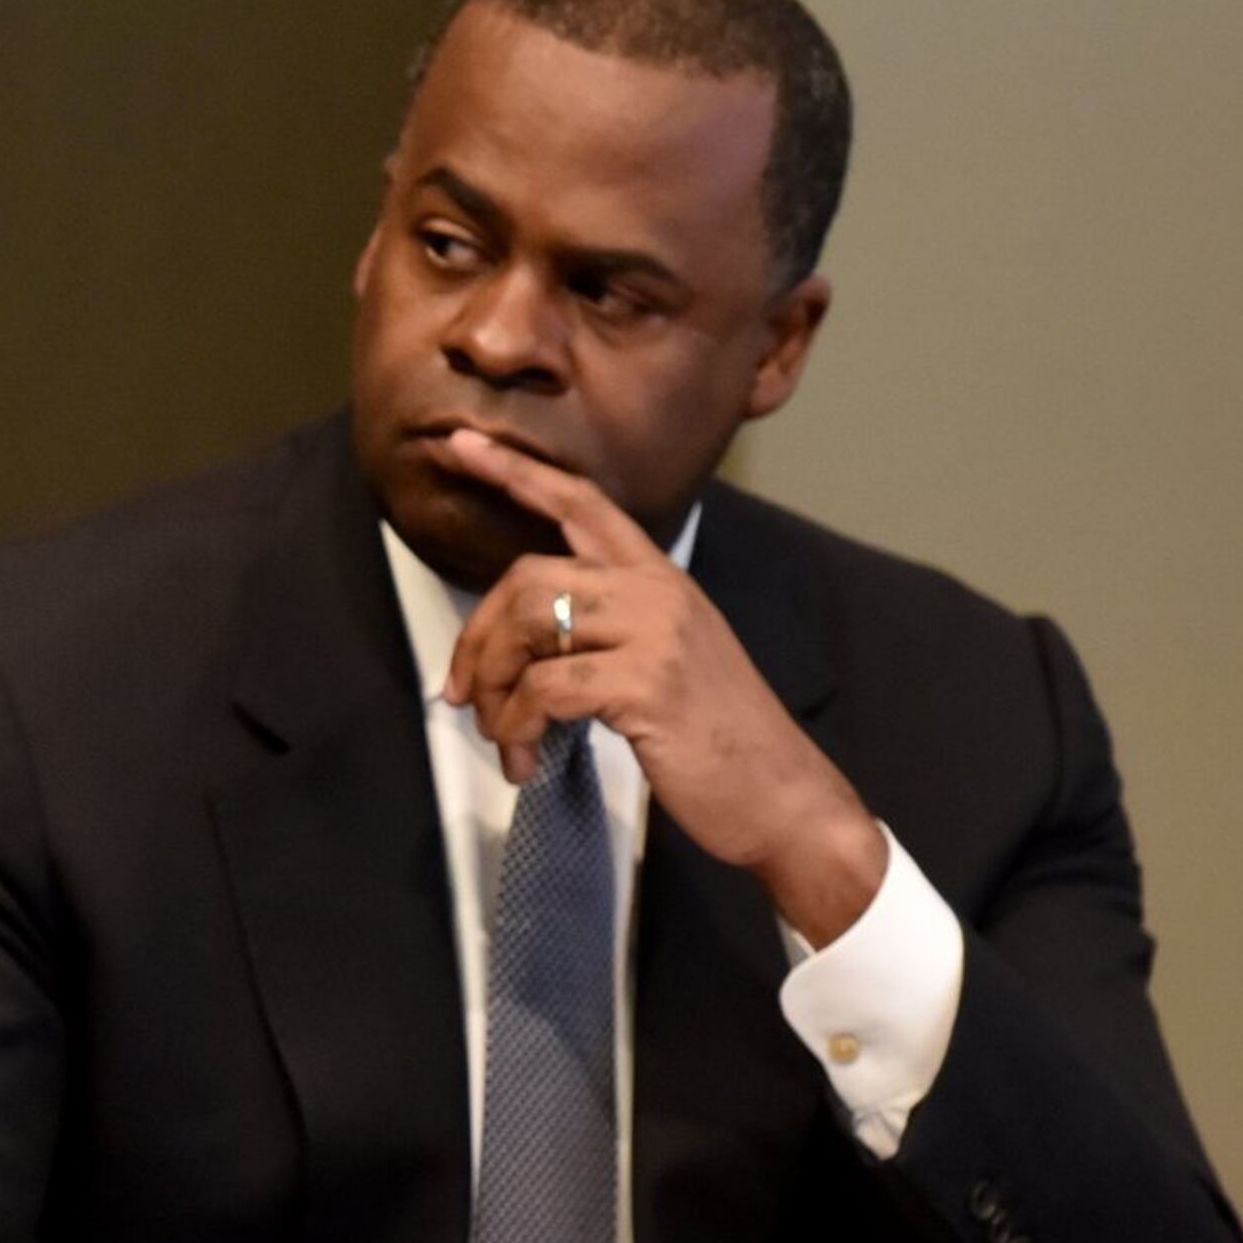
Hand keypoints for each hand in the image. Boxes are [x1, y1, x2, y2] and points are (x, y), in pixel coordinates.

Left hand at [435, 428, 888, 944]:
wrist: (781, 796)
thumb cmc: (717, 739)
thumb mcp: (667, 661)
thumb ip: (607, 631)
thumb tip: (522, 644)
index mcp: (661, 579)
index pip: (582, 502)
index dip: (516, 471)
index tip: (461, 445)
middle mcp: (658, 593)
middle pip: (527, 576)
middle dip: (477, 638)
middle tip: (463, 694)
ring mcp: (655, 635)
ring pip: (527, 625)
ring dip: (494, 689)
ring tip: (503, 737)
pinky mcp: (646, 685)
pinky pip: (543, 689)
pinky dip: (518, 729)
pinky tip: (527, 762)